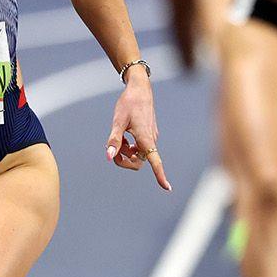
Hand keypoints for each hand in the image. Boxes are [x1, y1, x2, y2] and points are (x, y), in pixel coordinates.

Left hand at [106, 71, 170, 190]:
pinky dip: (130, 146)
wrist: (140, 89)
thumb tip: (109, 157)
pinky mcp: (149, 134)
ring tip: (120, 138)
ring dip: (127, 152)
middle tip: (114, 149)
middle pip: (139, 162)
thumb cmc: (129, 103)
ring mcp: (151, 137)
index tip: (167, 188)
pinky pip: (140, 147)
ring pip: (139, 155)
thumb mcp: (118, 121)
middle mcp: (151, 140)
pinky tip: (125, 135)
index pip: (155, 161)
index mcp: (146, 138)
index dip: (160, 175)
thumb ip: (114, 140)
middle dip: (125, 160)